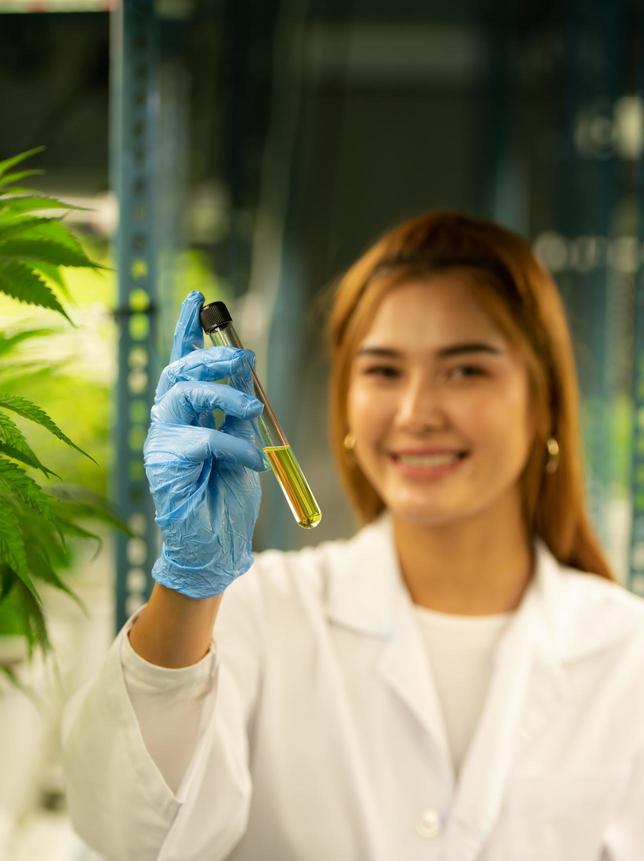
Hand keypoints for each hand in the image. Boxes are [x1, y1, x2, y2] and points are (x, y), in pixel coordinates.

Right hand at [145, 291, 265, 597]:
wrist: (218, 547)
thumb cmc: (228, 499)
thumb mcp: (244, 444)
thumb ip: (238, 412)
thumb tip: (245, 374)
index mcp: (188, 413)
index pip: (183, 363)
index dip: (187, 330)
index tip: (198, 300)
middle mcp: (169, 422)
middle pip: (179, 370)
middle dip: (213, 355)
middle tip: (245, 357)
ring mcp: (162, 443)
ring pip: (182, 395)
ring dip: (223, 394)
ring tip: (253, 409)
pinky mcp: (164, 466)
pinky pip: (201, 439)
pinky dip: (233, 445)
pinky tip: (252, 462)